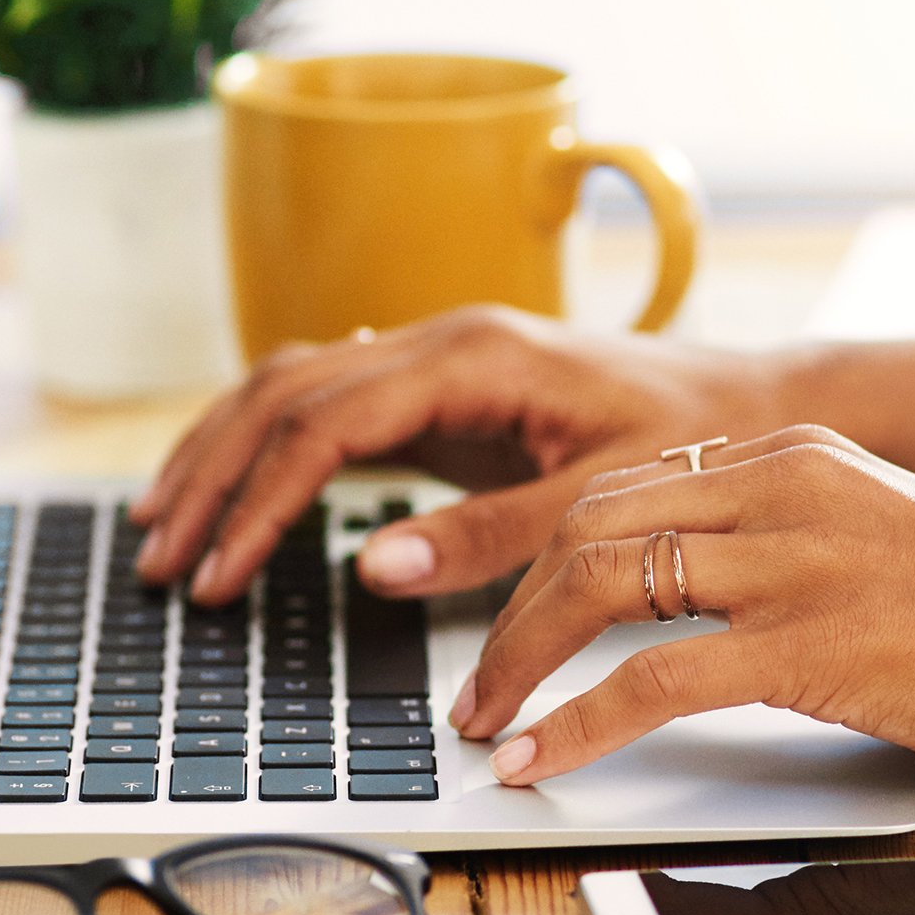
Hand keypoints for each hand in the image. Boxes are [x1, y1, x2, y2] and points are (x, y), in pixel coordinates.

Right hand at [129, 306, 782, 603]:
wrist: (753, 403)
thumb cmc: (695, 441)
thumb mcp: (603, 500)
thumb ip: (493, 534)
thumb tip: (376, 566)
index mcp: (474, 355)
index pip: (324, 422)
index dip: (258, 502)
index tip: (220, 575)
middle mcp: (443, 339)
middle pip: (283, 392)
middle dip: (212, 476)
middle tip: (161, 560)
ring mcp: (438, 357)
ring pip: (292, 385)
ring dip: (222, 452)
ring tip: (166, 526)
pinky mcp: (445, 389)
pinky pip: (330, 401)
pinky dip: (269, 443)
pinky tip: (235, 482)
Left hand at [454, 425, 914, 788]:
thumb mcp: (880, 537)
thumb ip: (788, 539)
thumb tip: (692, 591)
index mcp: (797, 455)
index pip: (625, 486)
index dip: (543, 556)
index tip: (508, 615)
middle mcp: (785, 487)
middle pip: (592, 525)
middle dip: (511, 608)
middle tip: (477, 681)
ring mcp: (798, 561)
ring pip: (601, 584)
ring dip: (520, 661)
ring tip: (486, 722)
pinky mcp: (814, 644)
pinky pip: (652, 679)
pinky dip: (576, 723)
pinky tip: (540, 758)